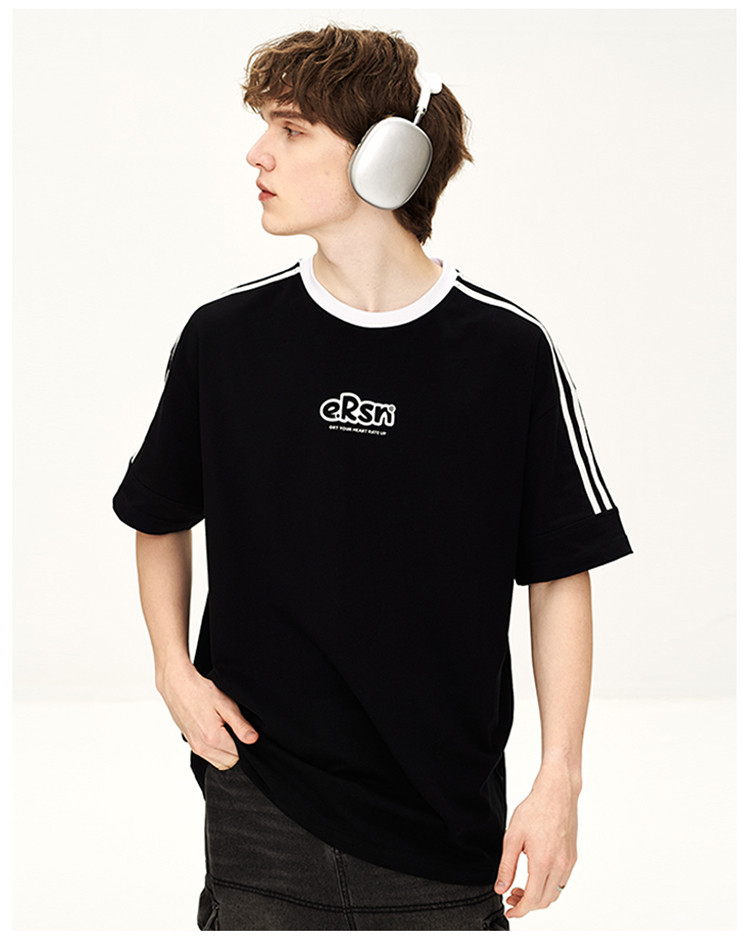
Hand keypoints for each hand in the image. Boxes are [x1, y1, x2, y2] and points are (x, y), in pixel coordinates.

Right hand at [157, 660, 258, 769]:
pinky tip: (215, 730)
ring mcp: (194, 747)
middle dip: (236, 749)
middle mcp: (201, 748)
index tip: (242, 730)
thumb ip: (240, 725)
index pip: (238, 756)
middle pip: (228, 762)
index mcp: (212, 739)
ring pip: (218, 761)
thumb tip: (252, 739)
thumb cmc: (200, 691)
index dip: (244, 744)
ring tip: (224, 728)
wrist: (177, 686)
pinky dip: (215, 748)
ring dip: (225, 750)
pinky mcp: (190, 743)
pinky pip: (208, 755)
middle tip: (234, 728)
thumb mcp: (226, 705)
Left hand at [493, 766, 578, 917]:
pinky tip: (536, 876)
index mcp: (543, 862)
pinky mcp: (572, 857)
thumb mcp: (513, 837)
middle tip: (510, 897)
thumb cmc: (535, 810)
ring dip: (538, 897)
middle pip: (543, 901)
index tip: (509, 911)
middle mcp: (560, 866)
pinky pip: (562, 882)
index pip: (532, 899)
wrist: (557, 793)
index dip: (519, 910)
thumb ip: (507, 866)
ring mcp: (568, 862)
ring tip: (521, 888)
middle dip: (526, 904)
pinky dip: (548, 887)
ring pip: (554, 894)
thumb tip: (500, 888)